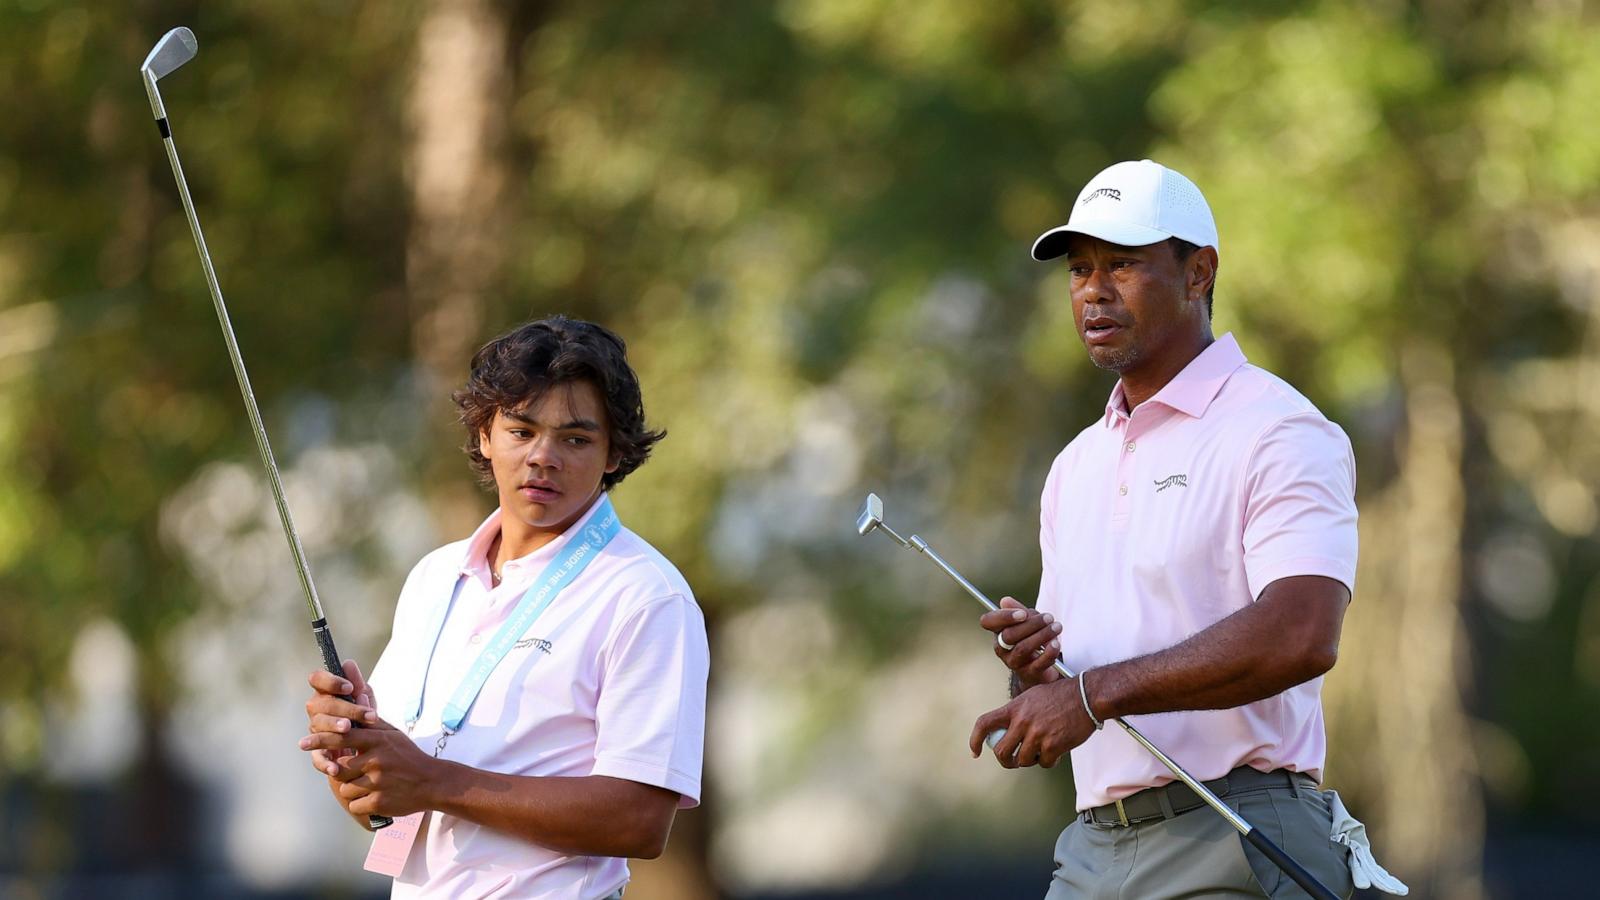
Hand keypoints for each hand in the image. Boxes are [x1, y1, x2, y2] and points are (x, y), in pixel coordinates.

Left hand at [300, 663, 439, 817]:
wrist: (432, 782)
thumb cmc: (408, 756)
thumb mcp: (392, 734)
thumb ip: (370, 720)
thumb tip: (357, 693)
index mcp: (377, 741)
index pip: (342, 737)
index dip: (320, 740)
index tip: (302, 742)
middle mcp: (376, 760)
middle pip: (339, 768)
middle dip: (340, 771)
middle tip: (348, 770)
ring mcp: (377, 782)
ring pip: (346, 788)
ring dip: (353, 788)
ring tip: (370, 784)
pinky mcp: (379, 802)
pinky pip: (355, 805)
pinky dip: (361, 803)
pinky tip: (375, 797)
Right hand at [302, 660, 371, 789]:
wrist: (370, 748)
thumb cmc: (364, 717)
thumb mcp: (366, 700)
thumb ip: (358, 685)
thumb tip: (349, 664)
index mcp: (326, 693)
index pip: (317, 679)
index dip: (330, 681)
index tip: (350, 688)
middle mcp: (317, 710)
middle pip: (320, 703)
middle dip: (343, 707)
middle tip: (363, 714)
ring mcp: (315, 731)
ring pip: (317, 725)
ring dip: (333, 726)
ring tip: (348, 729)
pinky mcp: (318, 753)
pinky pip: (317, 757)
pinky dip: (325, 763)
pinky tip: (335, 768)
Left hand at [967, 675, 1093, 768]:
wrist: (1086, 696)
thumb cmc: (1062, 696)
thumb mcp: (1032, 696)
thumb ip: (1018, 713)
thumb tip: (1008, 730)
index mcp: (1015, 708)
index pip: (984, 723)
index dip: (975, 739)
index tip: (975, 751)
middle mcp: (1022, 722)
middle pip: (1001, 751)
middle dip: (1006, 761)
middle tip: (1013, 761)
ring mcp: (1037, 734)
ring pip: (1023, 760)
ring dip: (1031, 760)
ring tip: (1041, 751)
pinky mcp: (1053, 745)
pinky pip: (1044, 763)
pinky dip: (1049, 761)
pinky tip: (1056, 752)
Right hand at [978, 597, 1062, 688]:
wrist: (1041, 669)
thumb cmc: (1033, 640)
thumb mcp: (1028, 623)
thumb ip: (1020, 611)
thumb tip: (1005, 601)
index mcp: (998, 632)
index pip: (988, 622)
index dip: (1004, 616)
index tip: (1023, 613)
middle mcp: (1002, 648)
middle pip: (1009, 635)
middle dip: (1032, 624)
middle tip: (1049, 618)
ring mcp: (1014, 662)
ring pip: (1023, 648)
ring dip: (1042, 635)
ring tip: (1057, 627)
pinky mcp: (1029, 674)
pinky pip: (1038, 663)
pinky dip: (1049, 652)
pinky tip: (1056, 644)